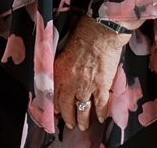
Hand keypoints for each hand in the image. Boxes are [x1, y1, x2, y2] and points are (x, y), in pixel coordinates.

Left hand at [54, 16, 129, 130]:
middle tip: (70, 124)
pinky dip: (101, 113)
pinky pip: (100, 105)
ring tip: (83, 126)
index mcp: (60, 70)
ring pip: (83, 109)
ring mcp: (86, 85)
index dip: (56, 106)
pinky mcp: (102, 86)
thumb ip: (62, 63)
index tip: (57, 112)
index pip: (54, 94)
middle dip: (69, 117)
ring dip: (83, 119)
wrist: (101, 30)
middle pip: (67, 106)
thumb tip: (63, 72)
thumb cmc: (83, 32)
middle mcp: (71, 81)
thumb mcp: (64, 48)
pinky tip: (101, 118)